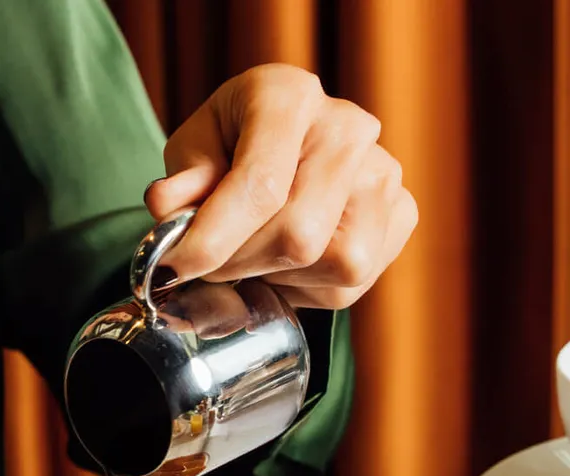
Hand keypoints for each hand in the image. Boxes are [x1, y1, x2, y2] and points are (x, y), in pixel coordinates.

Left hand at [145, 63, 416, 308]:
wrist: (288, 142)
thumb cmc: (235, 141)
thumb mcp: (195, 147)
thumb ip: (183, 179)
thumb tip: (167, 208)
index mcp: (290, 96)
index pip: (260, 184)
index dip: (214, 238)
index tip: (176, 267)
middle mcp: (348, 128)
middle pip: (298, 233)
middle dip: (241, 263)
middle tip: (210, 264)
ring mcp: (383, 172)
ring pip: (333, 263)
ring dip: (278, 276)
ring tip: (253, 257)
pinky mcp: (402, 213)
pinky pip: (352, 281)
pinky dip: (309, 286)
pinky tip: (289, 263)